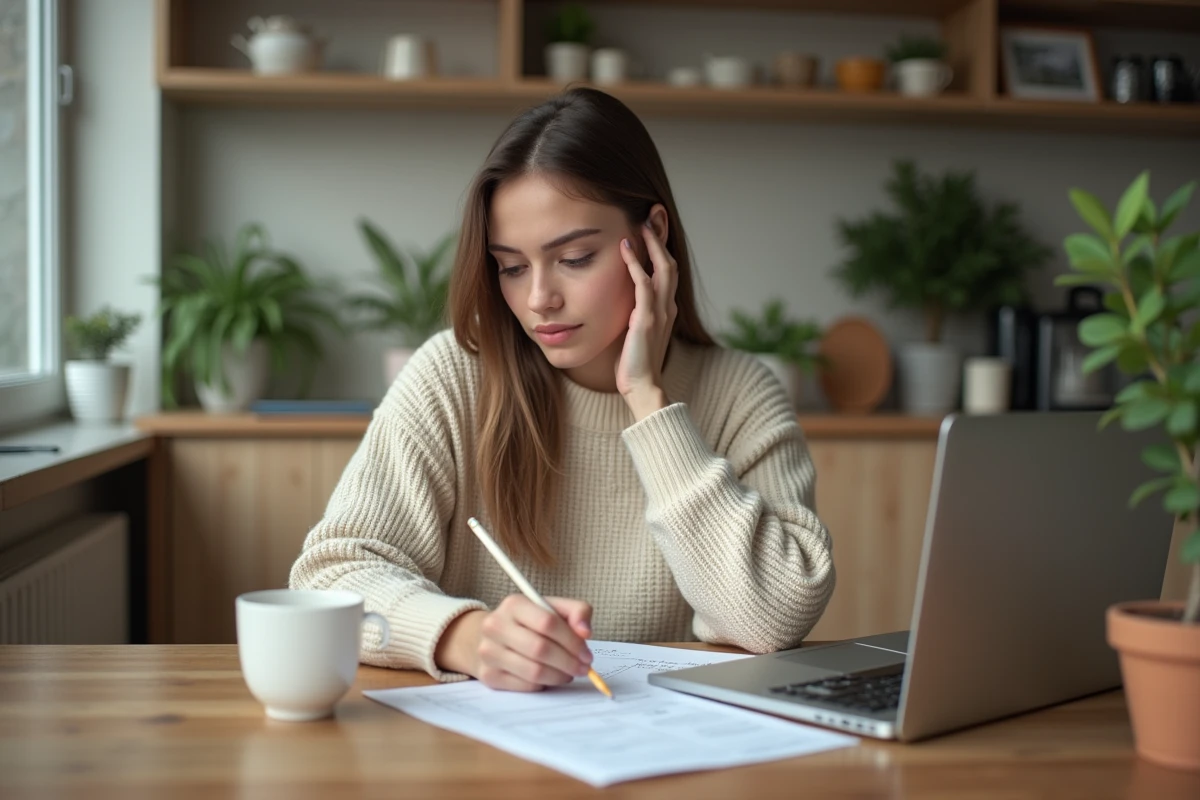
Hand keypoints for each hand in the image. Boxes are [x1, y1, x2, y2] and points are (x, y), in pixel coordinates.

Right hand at [438, 595, 593, 690]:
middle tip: (583, 668)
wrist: (492, 636)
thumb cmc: (530, 622)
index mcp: (514, 604)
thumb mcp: (554, 608)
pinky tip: (549, 677)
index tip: (587, 654)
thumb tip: (585, 632)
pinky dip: (543, 685)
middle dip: (568, 662)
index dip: (572, 641)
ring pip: (533, 672)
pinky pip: (524, 686)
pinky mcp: (488, 675)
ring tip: (568, 673)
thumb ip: (577, 612)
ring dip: (559, 676)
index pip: (548, 623)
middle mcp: (495, 626)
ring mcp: (488, 652)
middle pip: (540, 649)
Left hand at [616, 222, 677, 417]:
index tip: (653, 228)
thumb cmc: (634, 363)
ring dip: (653, 244)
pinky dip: (636, 263)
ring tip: (643, 224)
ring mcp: (660, 312)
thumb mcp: (637, 332)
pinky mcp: (647, 318)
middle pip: (670, 263)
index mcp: (667, 310)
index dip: (662, 248)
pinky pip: (644, 283)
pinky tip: (626, 248)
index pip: (667, 271)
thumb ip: (635, 314)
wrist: (641, 386)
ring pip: (663, 268)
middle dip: (662, 238)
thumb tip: (622, 301)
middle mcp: (668, 307)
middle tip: (654, 215)